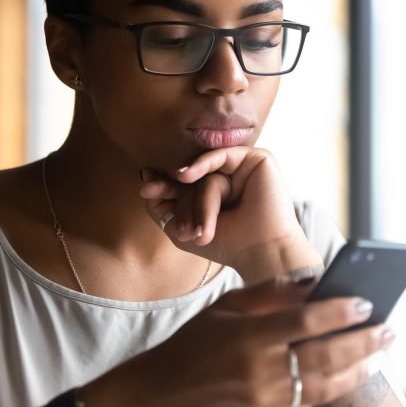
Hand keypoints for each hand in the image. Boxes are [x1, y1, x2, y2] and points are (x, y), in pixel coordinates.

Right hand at [80, 276, 394, 405]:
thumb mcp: (225, 308)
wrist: (161, 392)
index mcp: (248, 335)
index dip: (341, 312)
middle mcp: (259, 369)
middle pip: (325, 355)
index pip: (307, 321)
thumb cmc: (194, 344)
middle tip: (389, 328)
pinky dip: (336, 388)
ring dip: (358, 367)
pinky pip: (310, 401)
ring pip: (324, 384)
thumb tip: (312, 283)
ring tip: (379, 352)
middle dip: (363, 342)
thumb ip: (269, 295)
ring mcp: (264, 397)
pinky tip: (352, 375)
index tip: (367, 302)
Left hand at [139, 146, 320, 279]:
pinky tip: (185, 175)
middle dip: (177, 197)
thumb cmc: (226, 245)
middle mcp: (230, 177)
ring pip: (207, 173)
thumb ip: (160, 204)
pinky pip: (221, 155)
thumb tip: (145, 173)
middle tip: (166, 213)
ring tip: (198, 232)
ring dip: (198, 202)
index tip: (145, 190)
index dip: (163, 185)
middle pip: (193, 176)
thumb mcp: (180, 228)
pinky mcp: (258, 159)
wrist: (260, 251)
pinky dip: (202, 164)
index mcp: (216, 193)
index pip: (184, 182)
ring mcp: (243, 168)